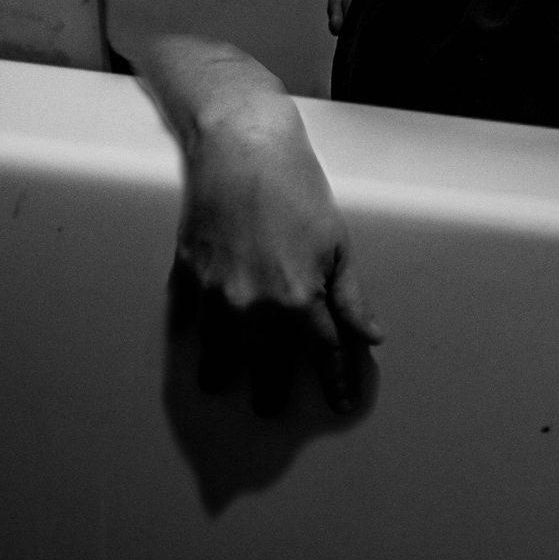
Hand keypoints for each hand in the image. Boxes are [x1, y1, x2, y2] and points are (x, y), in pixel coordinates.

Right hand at [176, 101, 382, 412]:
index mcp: (297, 297)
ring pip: (216, 352)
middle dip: (269, 391)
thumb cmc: (297, 189)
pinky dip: (194, 333)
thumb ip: (349, 297)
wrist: (241, 150)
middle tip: (270, 409)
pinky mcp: (188, 275)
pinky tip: (196, 343)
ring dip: (221, 372)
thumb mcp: (338, 243)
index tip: (340, 403)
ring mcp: (215, 293)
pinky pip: (188, 319)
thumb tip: (370, 336)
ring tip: (222, 386)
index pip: (321, 353)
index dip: (334, 381)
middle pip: (263, 365)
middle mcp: (253, 306)